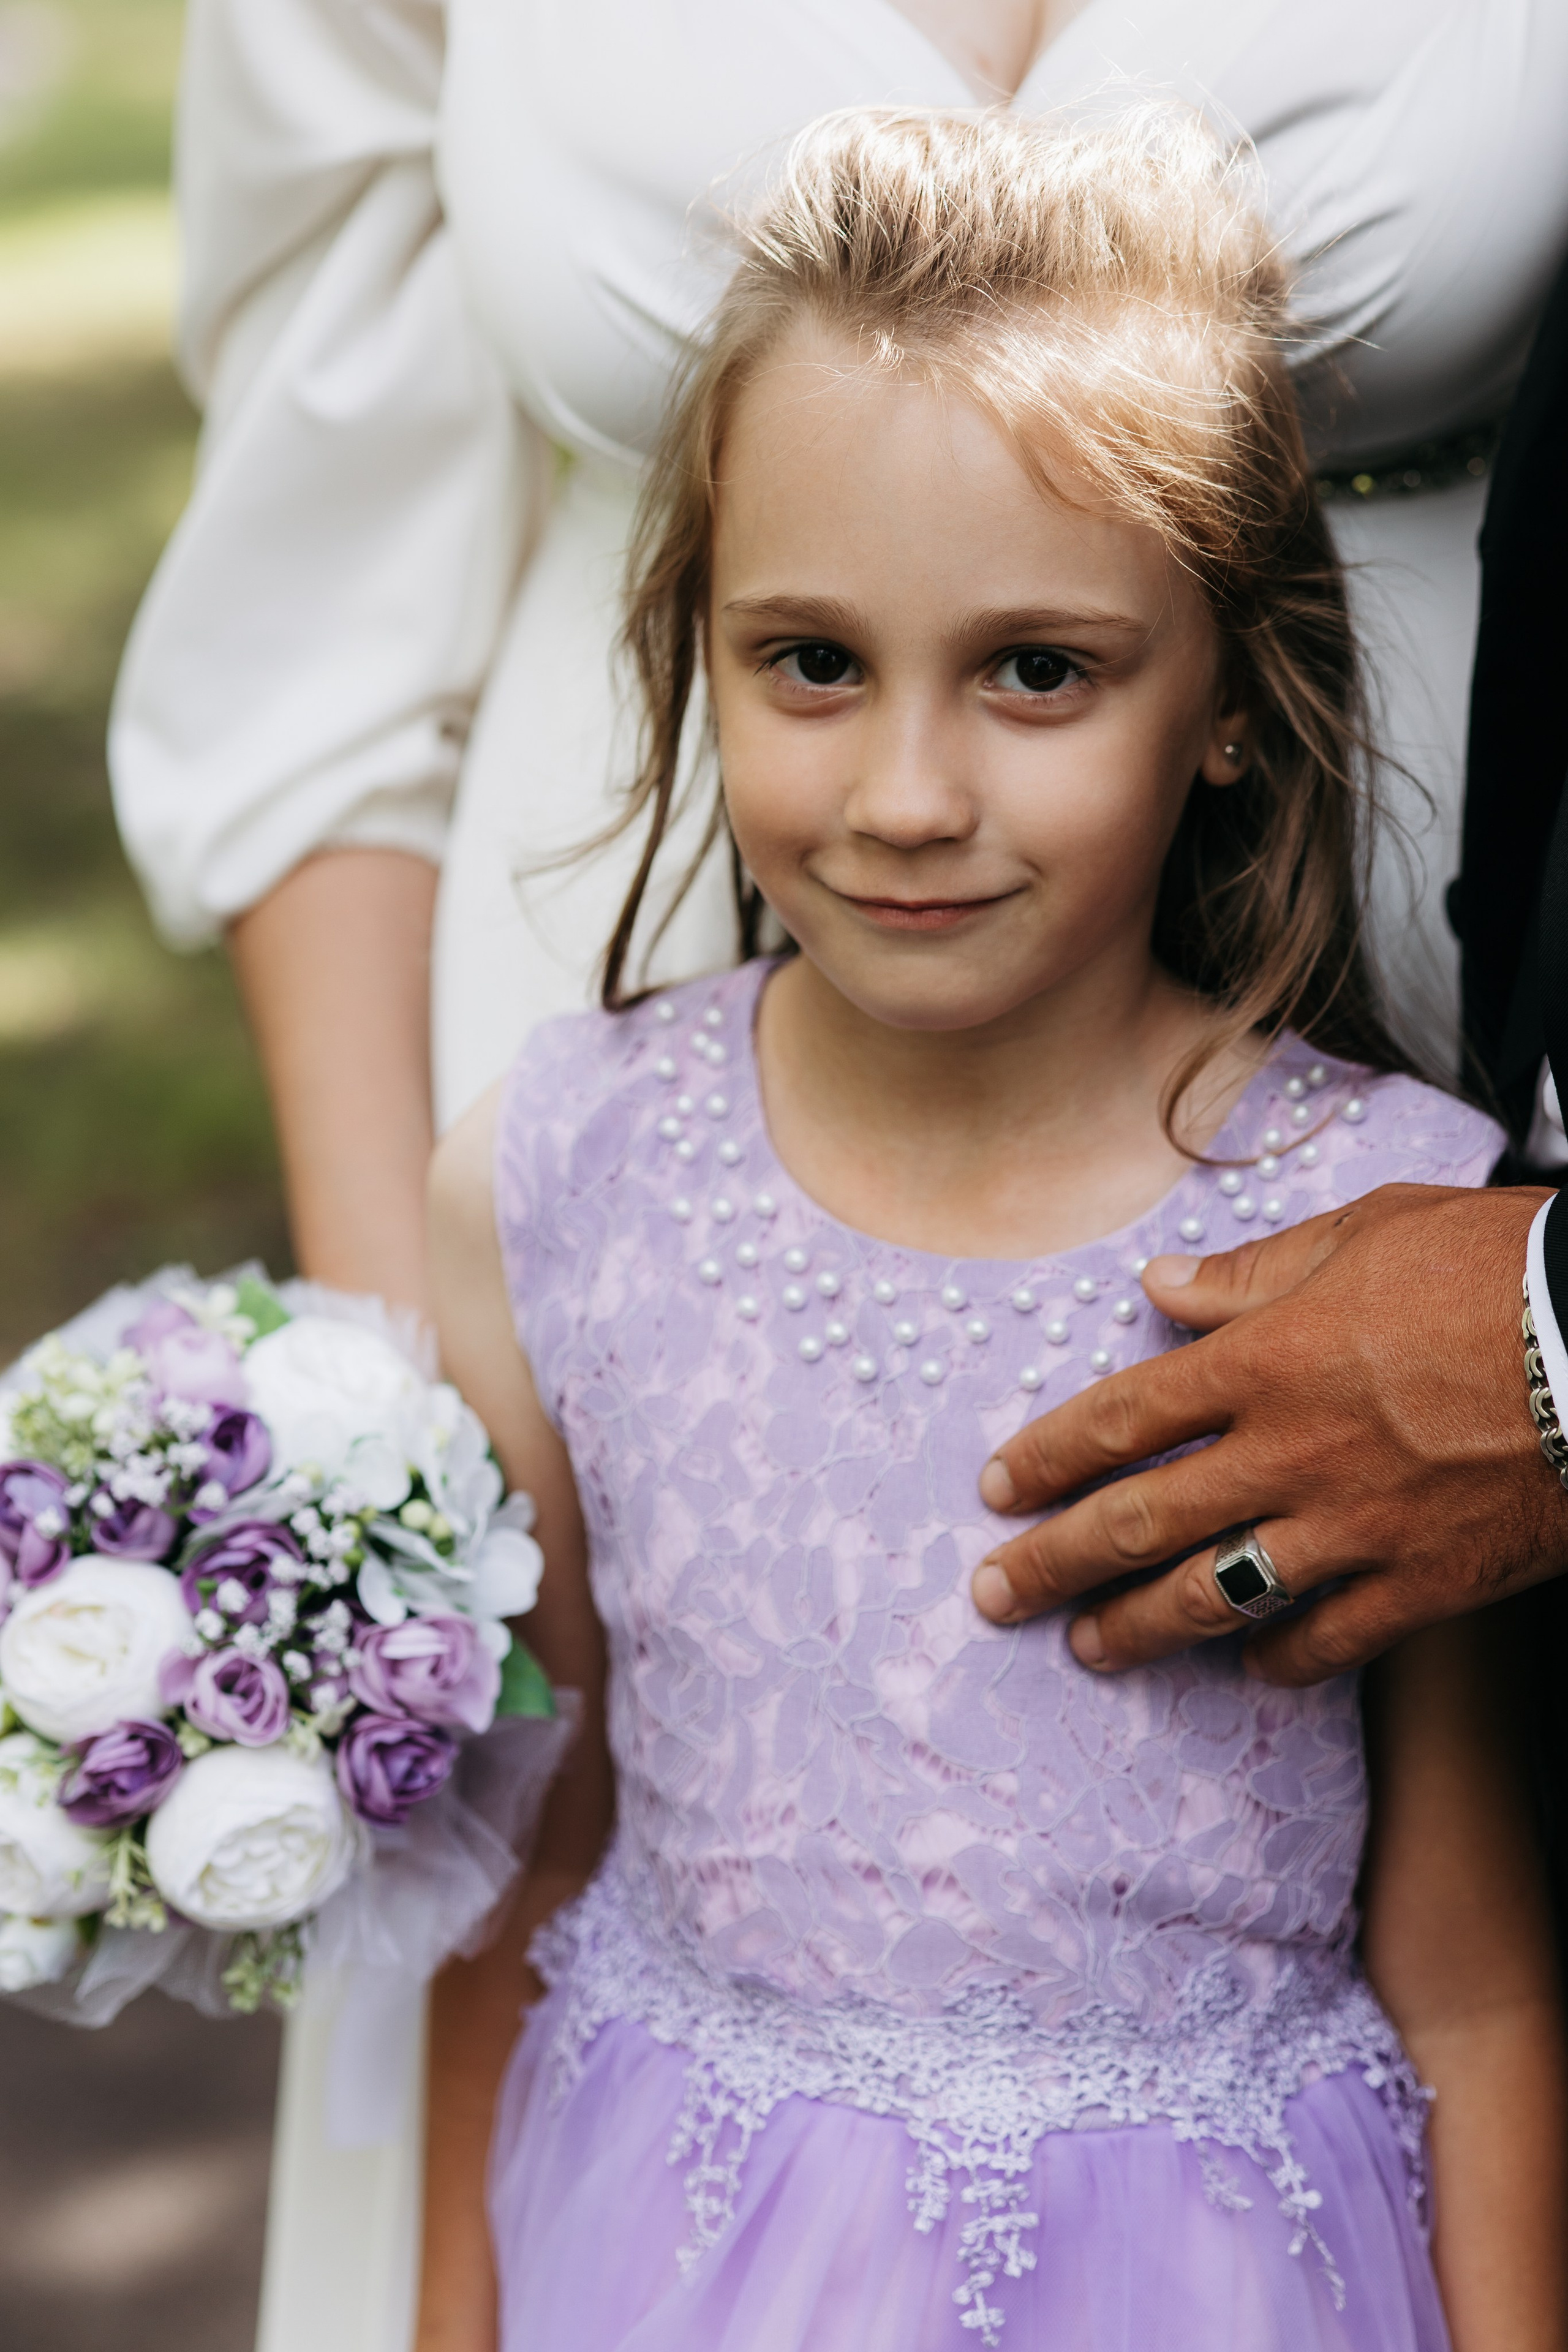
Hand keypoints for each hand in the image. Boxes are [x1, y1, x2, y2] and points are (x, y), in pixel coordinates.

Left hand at [971, 1183, 1567, 1683]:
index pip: (1120, 1419)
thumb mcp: (1367, 1233)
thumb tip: (1161, 1286)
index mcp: (1264, 1360)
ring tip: (1090, 1649)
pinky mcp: (1425, 1582)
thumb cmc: (1499, 1268)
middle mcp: (1289, 1453)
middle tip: (995, 1597)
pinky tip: (1250, 1666)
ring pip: (1215, 1595)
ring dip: (1140, 1628)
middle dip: (1054, 1565)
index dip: (1046, 1458)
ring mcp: (1355, 1527)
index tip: (996, 1488)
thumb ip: (1254, 1272)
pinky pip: (1328, 1640)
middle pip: (1140, 1521)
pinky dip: (1279, 1659)